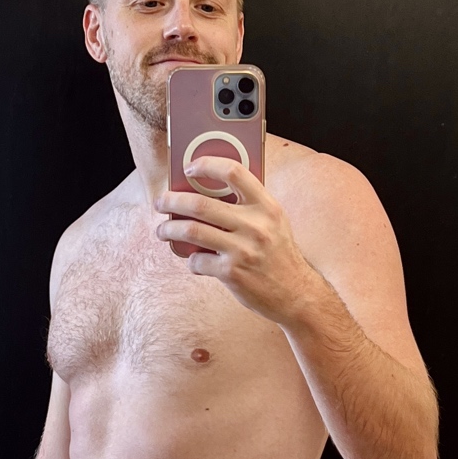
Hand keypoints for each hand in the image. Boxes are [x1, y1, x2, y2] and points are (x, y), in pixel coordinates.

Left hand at [155, 159, 319, 323]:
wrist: (296, 293)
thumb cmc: (279, 254)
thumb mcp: (274, 222)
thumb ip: (249, 205)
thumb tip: (207, 190)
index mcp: (266, 207)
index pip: (234, 172)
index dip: (207, 165)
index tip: (189, 168)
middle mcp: (255, 225)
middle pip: (200, 204)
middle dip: (172, 201)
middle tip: (160, 202)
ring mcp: (242, 250)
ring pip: (191, 231)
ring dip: (169, 229)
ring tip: (162, 230)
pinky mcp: (232, 273)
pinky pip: (197, 261)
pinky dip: (190, 261)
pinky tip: (194, 262)